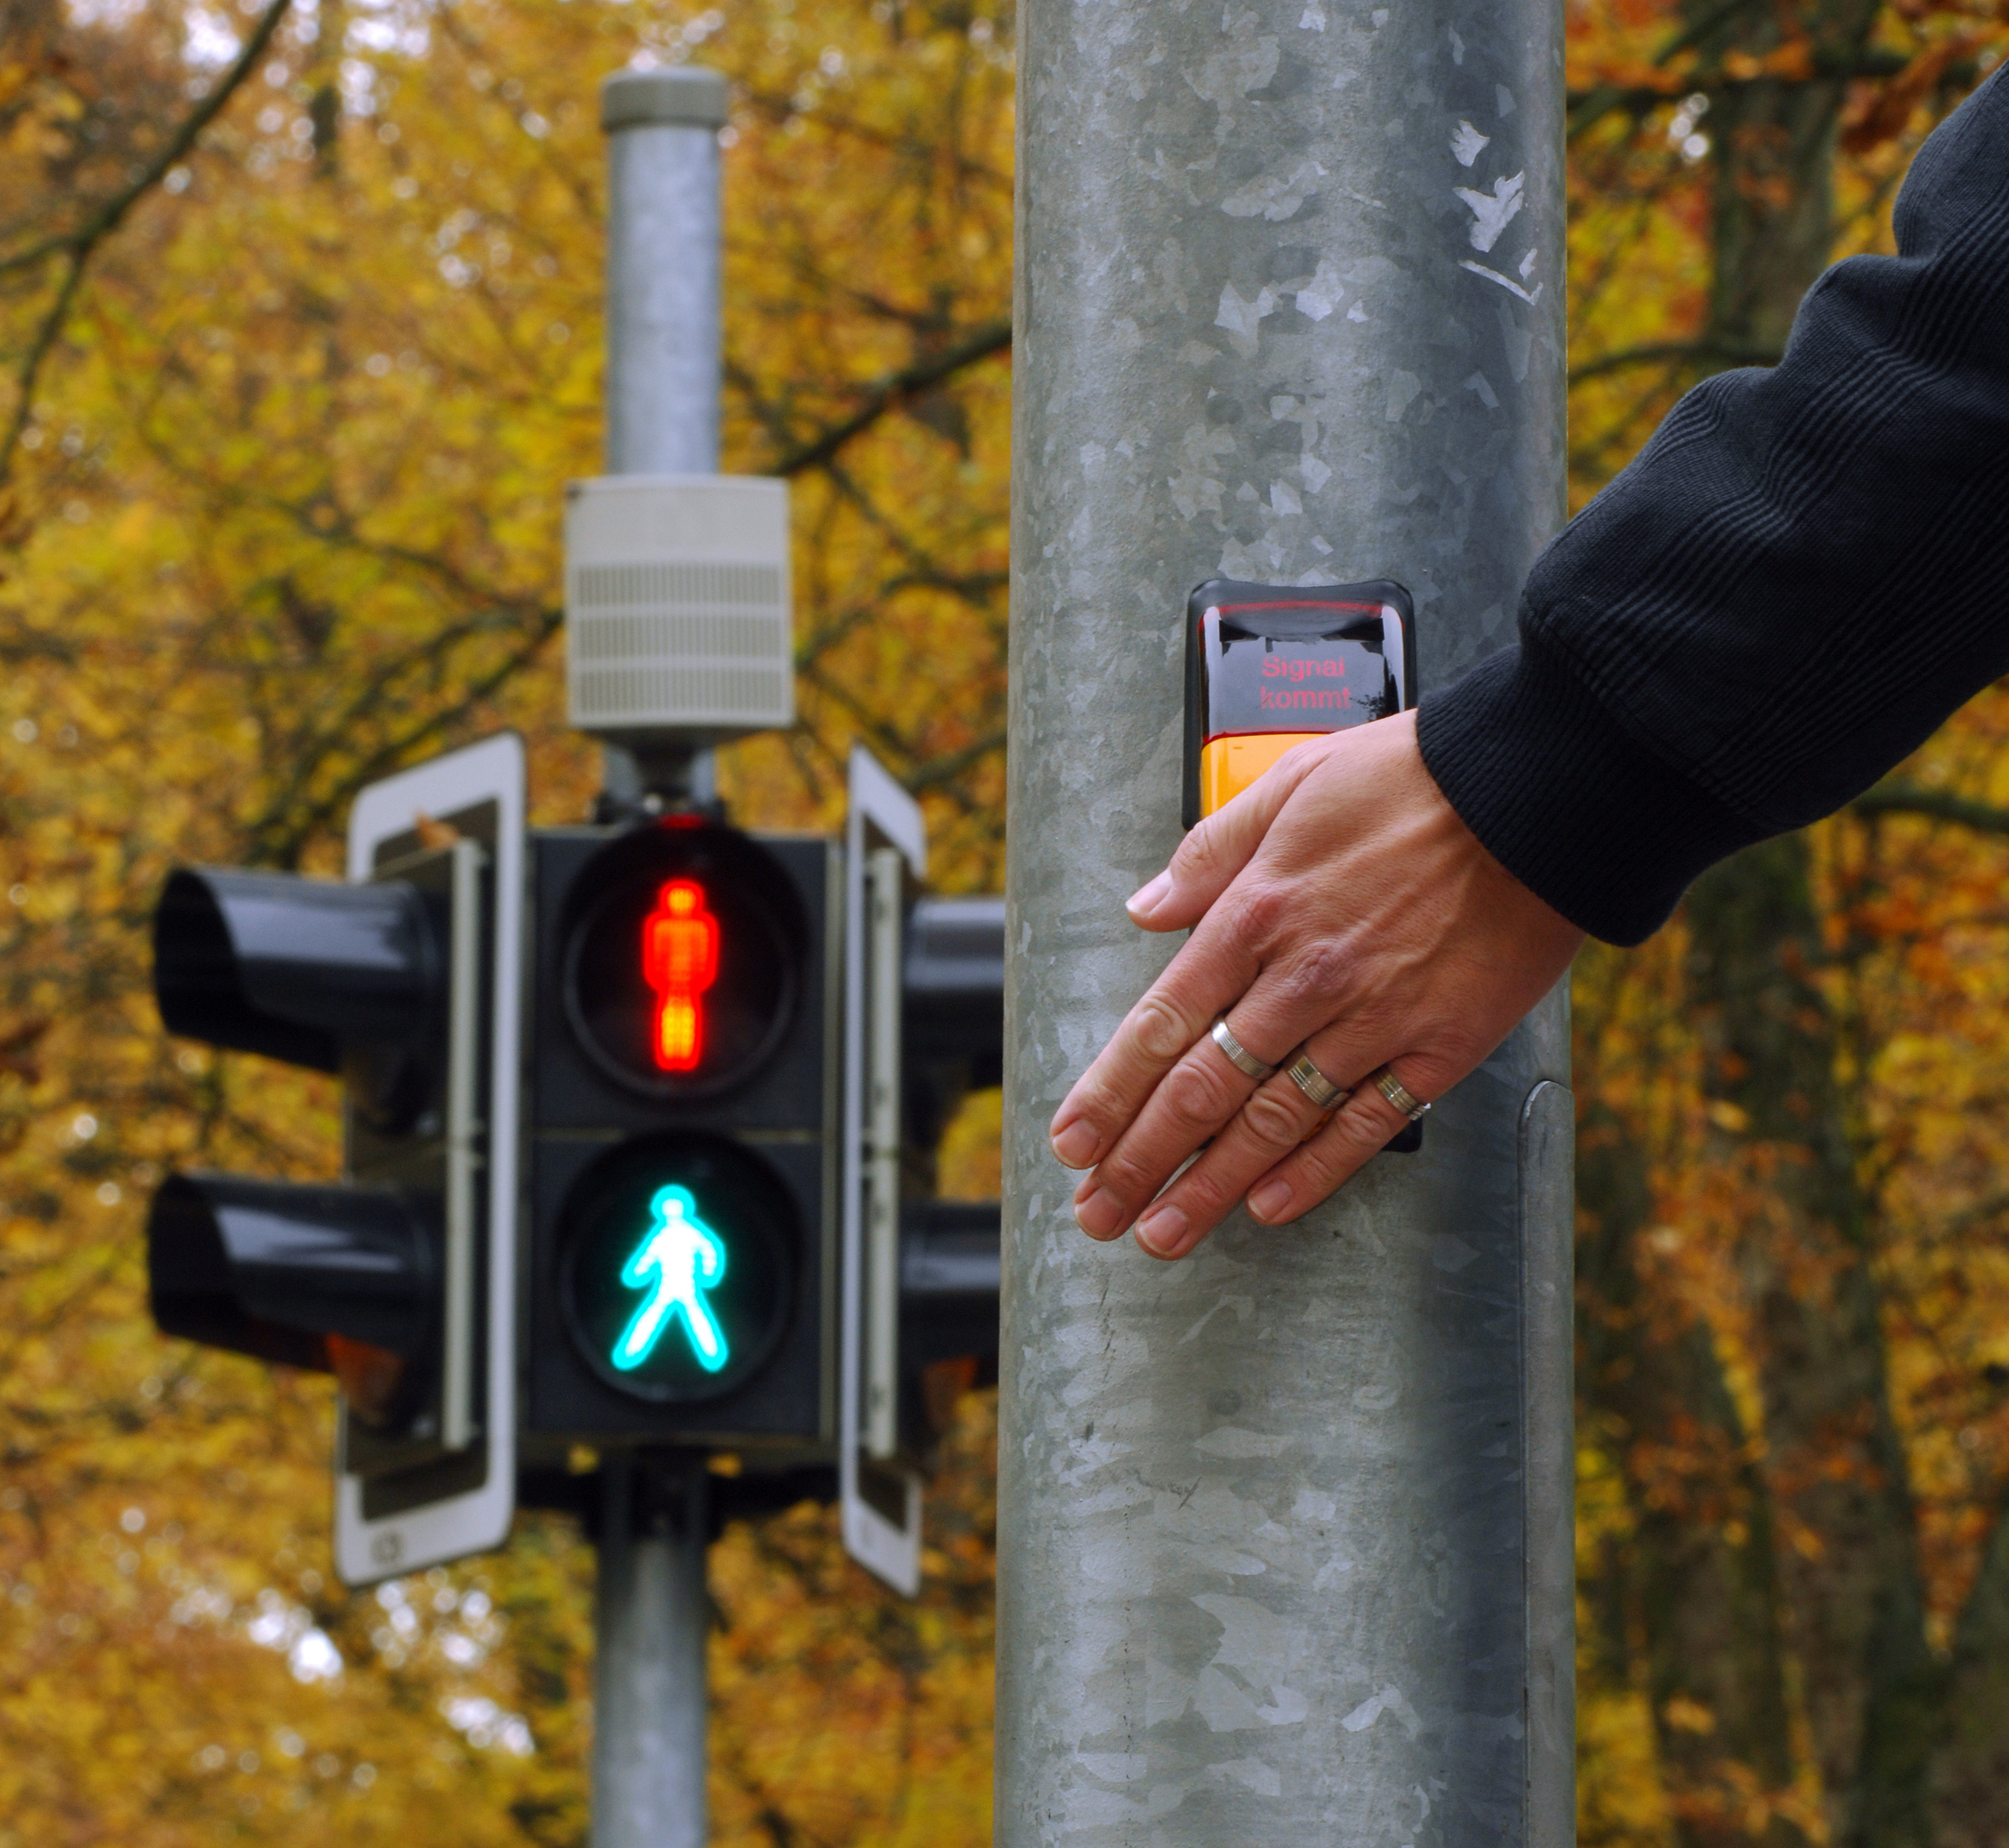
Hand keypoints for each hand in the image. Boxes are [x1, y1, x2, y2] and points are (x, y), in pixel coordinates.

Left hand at [1047, 709, 1582, 1259]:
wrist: (1541, 791)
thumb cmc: (1417, 779)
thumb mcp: (1291, 784)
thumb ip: (1210, 852)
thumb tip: (1147, 905)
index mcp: (1258, 911)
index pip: (1160, 1022)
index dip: (1110, 1092)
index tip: (1074, 1140)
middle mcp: (1304, 976)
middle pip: (1202, 1088)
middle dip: (1141, 1160)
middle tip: (1101, 1213)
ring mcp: (1374, 1017)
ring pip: (1273, 1120)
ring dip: (1210, 1185)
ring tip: (1165, 1232)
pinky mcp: (1441, 1045)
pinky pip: (1366, 1122)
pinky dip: (1314, 1170)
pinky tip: (1270, 1205)